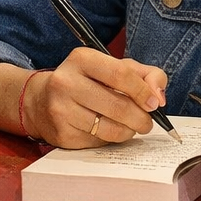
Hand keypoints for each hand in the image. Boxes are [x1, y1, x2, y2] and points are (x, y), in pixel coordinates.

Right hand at [25, 48, 168, 147]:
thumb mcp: (112, 67)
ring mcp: (61, 110)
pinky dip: (112, 138)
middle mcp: (66, 82)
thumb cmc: (86, 81)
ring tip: (132, 126)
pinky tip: (109, 130)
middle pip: (118, 105)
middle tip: (148, 122)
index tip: (155, 103)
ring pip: (110, 128)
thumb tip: (159, 97)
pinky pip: (99, 141)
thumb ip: (144, 74)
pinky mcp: (62, 134)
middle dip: (141, 117)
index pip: (120, 74)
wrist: (40, 101)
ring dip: (129, 131)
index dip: (143, 91)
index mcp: (82, 59)